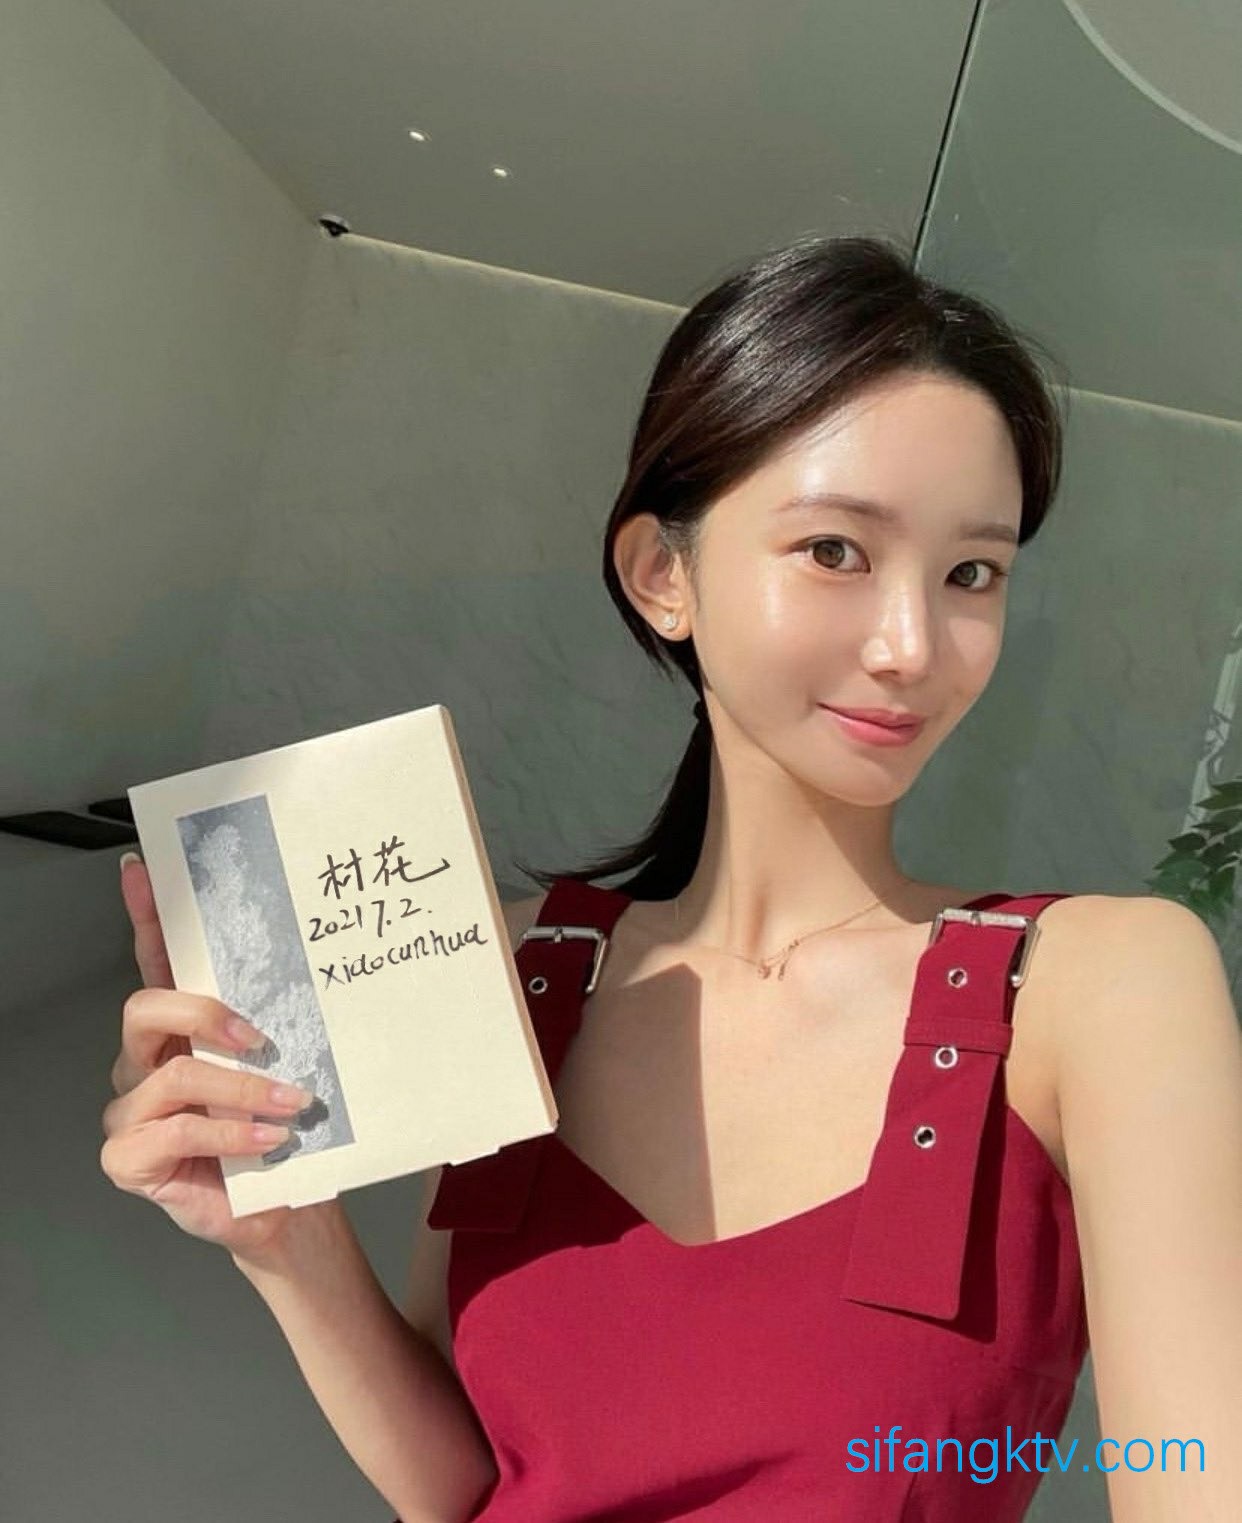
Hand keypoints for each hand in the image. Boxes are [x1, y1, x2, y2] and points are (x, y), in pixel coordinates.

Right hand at [100, 854, 317, 1264]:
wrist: (288, 1205)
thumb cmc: (285, 1131)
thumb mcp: (287, 1061)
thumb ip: (279, 1016)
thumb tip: (316, 960)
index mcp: (181, 1027)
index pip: (156, 959)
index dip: (147, 915)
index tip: (142, 870)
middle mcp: (145, 1060)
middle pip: (144, 1006)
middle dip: (204, 1012)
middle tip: (261, 1036)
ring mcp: (131, 1110)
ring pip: (174, 1074)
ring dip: (242, 1088)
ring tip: (291, 1103)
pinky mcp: (129, 1157)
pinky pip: (174, 1131)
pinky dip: (230, 1134)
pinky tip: (267, 1141)